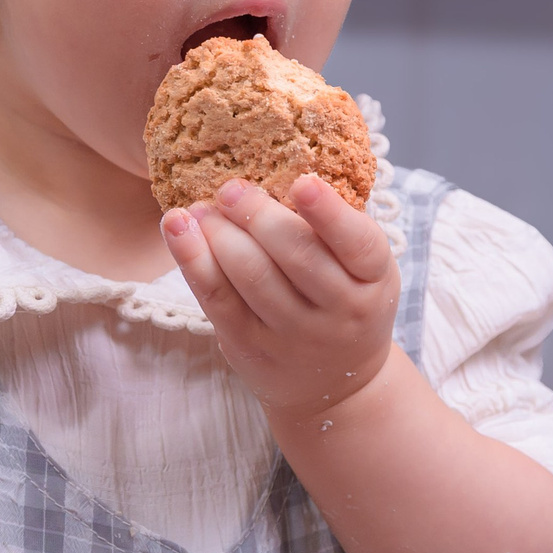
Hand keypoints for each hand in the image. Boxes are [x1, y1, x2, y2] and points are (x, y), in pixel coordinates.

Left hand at [162, 174, 397, 421]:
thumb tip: (278, 166)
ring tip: (201, 207)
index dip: (329, 213)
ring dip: (219, 232)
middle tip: (231, 188)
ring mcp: (295, 334)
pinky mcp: (251, 347)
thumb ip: (335, 229)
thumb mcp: (364, 270)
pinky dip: (192, 258)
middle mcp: (341, 311)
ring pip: (251, 274)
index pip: (357, 244)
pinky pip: (217, 298)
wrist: (338, 385)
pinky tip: (177, 227)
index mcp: (375, 280)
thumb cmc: (347, 303)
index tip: (302, 182)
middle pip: (297, 255)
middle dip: (257, 214)